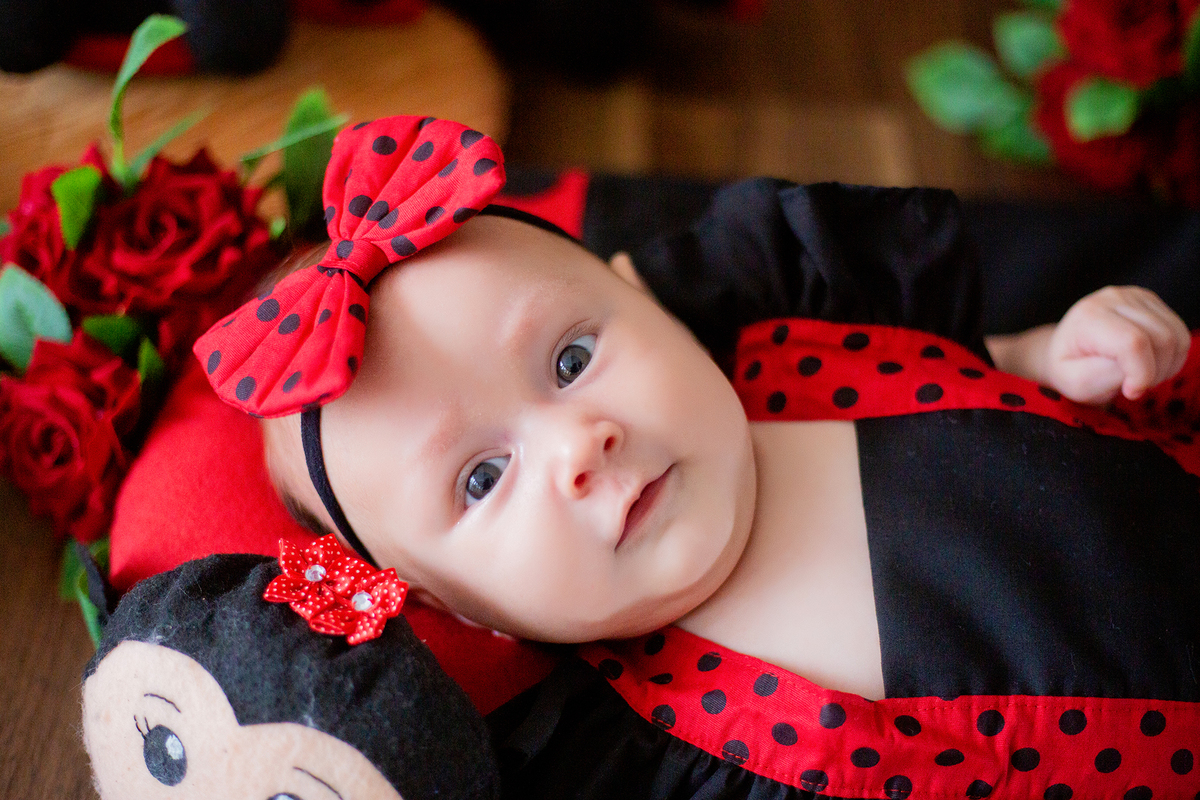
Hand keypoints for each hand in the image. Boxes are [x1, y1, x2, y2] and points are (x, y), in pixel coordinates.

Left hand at [1043, 286, 1189, 403]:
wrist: (1065, 348)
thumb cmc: (1069, 368)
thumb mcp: (1072, 382)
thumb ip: (1099, 376)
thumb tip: (1133, 369)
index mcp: (1088, 317)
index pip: (1133, 343)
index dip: (1142, 374)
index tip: (1130, 392)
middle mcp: (1113, 299)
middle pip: (1162, 339)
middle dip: (1155, 373)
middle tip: (1134, 386)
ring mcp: (1135, 296)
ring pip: (1176, 336)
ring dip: (1166, 366)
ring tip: (1141, 376)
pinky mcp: (1151, 301)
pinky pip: (1179, 333)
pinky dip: (1173, 356)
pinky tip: (1151, 364)